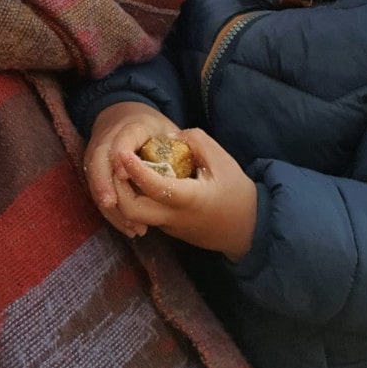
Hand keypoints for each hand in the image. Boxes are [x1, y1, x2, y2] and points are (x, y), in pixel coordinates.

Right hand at [83, 100, 178, 237]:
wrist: (124, 116)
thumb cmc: (152, 128)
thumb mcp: (166, 129)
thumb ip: (178, 144)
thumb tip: (192, 169)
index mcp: (130, 127)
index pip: (121, 141)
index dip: (120, 157)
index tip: (124, 175)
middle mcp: (108, 138)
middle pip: (98, 160)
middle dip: (103, 183)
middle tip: (113, 204)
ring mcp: (97, 152)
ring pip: (94, 178)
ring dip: (107, 204)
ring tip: (130, 227)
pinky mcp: (93, 167)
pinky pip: (95, 189)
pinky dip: (108, 210)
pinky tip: (127, 226)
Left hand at [112, 127, 257, 260]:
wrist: (249, 230)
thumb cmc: (237, 193)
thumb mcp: (222, 160)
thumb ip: (195, 141)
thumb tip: (169, 137)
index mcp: (189, 199)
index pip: (154, 187)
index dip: (135, 169)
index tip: (123, 152)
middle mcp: (174, 217)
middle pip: (132, 210)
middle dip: (118, 188)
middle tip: (118, 165)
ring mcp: (170, 227)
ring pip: (135, 216)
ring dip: (124, 194)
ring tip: (126, 170)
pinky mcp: (170, 230)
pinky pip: (145, 216)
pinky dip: (136, 199)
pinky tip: (140, 181)